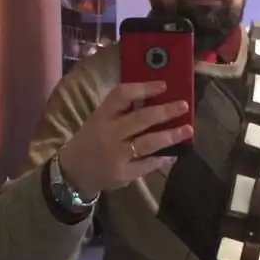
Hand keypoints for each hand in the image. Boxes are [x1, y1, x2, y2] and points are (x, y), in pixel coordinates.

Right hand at [58, 81, 191, 197]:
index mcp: (102, 116)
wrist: (72, 173)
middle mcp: (109, 134)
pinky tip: (174, 154)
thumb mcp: (99, 121)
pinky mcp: (123, 174)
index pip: (122, 95)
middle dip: (165, 111)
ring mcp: (116, 155)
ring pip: (147, 143)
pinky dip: (162, 159)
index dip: (144, 88)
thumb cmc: (90, 141)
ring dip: (170, 135)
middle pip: (140, 119)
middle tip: (184, 105)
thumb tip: (156, 99)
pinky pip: (147, 164)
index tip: (164, 85)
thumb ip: (121, 112)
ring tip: (188, 129)